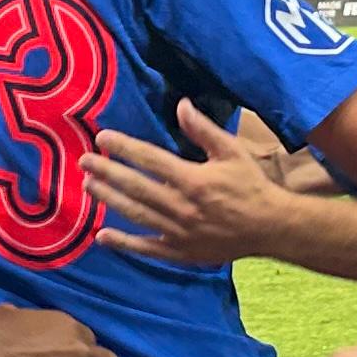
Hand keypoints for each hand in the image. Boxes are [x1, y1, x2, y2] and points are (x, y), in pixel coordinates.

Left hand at [89, 100, 295, 268]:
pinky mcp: (180, 252)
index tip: (103, 137)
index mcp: (193, 180)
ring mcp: (179, 232)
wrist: (271, 228)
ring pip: (136, 214)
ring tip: (89, 186)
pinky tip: (102, 236)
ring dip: (110, 200)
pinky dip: (124, 244)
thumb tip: (181, 105)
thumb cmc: (252, 186)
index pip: (150, 159)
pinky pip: (147, 248)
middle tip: (84, 161)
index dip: (124, 147)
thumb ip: (204, 130)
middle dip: (107, 172)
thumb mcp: (232, 152)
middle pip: (136, 187)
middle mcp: (181, 207)